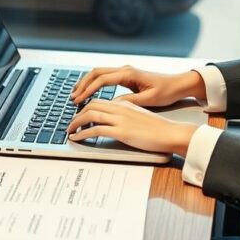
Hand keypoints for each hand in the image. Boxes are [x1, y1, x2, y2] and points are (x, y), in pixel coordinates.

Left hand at [67, 99, 198, 155]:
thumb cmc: (158, 128)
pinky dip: (82, 133)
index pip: (99, 102)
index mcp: (124, 104)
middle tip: (70, 123)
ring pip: (90, 115)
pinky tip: (77, 138)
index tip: (79, 116)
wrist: (170, 133)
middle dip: (77, 114)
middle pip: (91, 105)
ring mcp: (120, 119)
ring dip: (76, 123)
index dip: (85, 108)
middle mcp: (120, 108)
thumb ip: (126, 115)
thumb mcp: (140, 117)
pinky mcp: (121, 131)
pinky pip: (96, 129)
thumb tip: (115, 121)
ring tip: (70, 131)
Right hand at [70, 66, 205, 107]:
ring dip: (86, 83)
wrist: (178, 84)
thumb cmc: (166, 91)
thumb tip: (112, 105)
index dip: (88, 90)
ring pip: (99, 73)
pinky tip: (89, 92)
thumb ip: (130, 102)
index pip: (102, 79)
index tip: (79, 100)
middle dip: (82, 85)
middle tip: (73, 98)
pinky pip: (105, 77)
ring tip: (76, 95)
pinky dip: (94, 84)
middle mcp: (125, 69)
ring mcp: (125, 71)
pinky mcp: (126, 76)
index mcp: (129, 74)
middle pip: (96, 73)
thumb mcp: (149, 99)